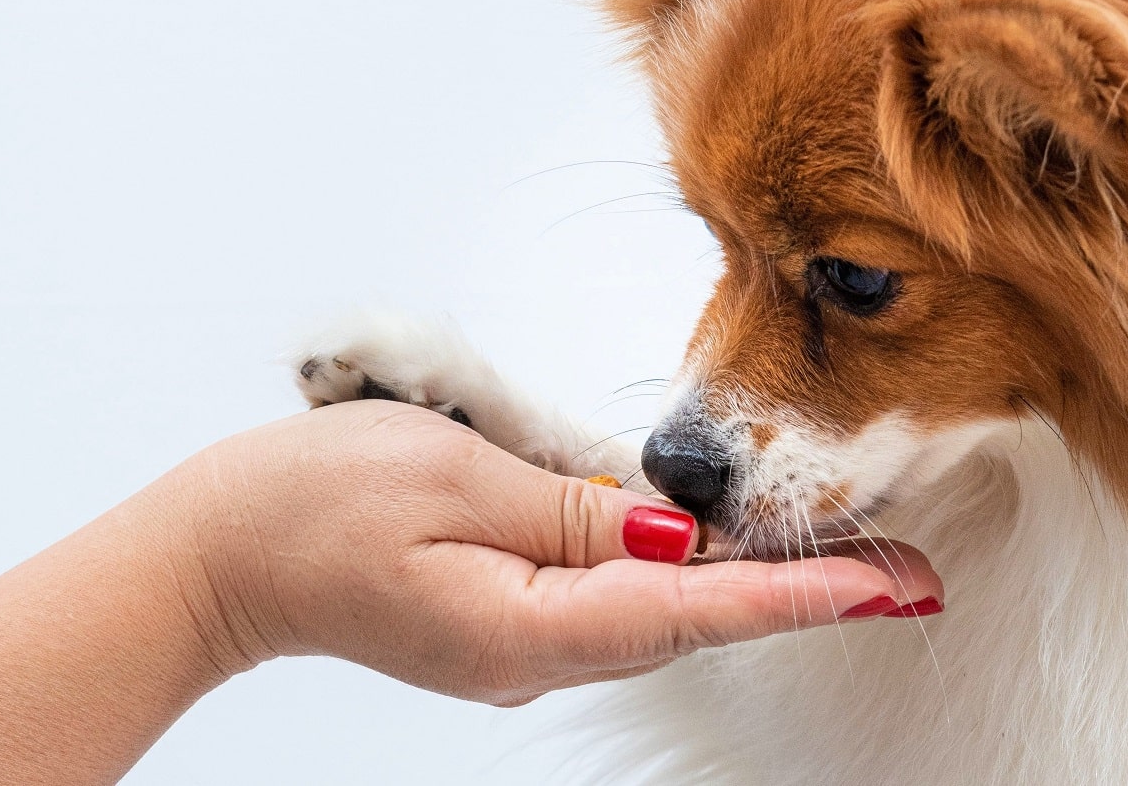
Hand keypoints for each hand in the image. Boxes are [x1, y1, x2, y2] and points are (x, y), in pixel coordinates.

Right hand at [174, 400, 941, 706]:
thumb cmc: (313, 502)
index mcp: (531, 624)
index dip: (802, 591)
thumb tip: (678, 528)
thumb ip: (577, 505)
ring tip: (850, 558)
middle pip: (700, 615)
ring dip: (756, 580)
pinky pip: (622, 593)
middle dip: (806, 589)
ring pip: (668, 608)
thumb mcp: (453, 476)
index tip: (890, 587)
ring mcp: (530, 641)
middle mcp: (543, 650)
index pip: (697, 605)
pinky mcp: (517, 614)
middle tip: (906, 569)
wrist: (222, 550)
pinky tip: (730, 546)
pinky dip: (688, 572)